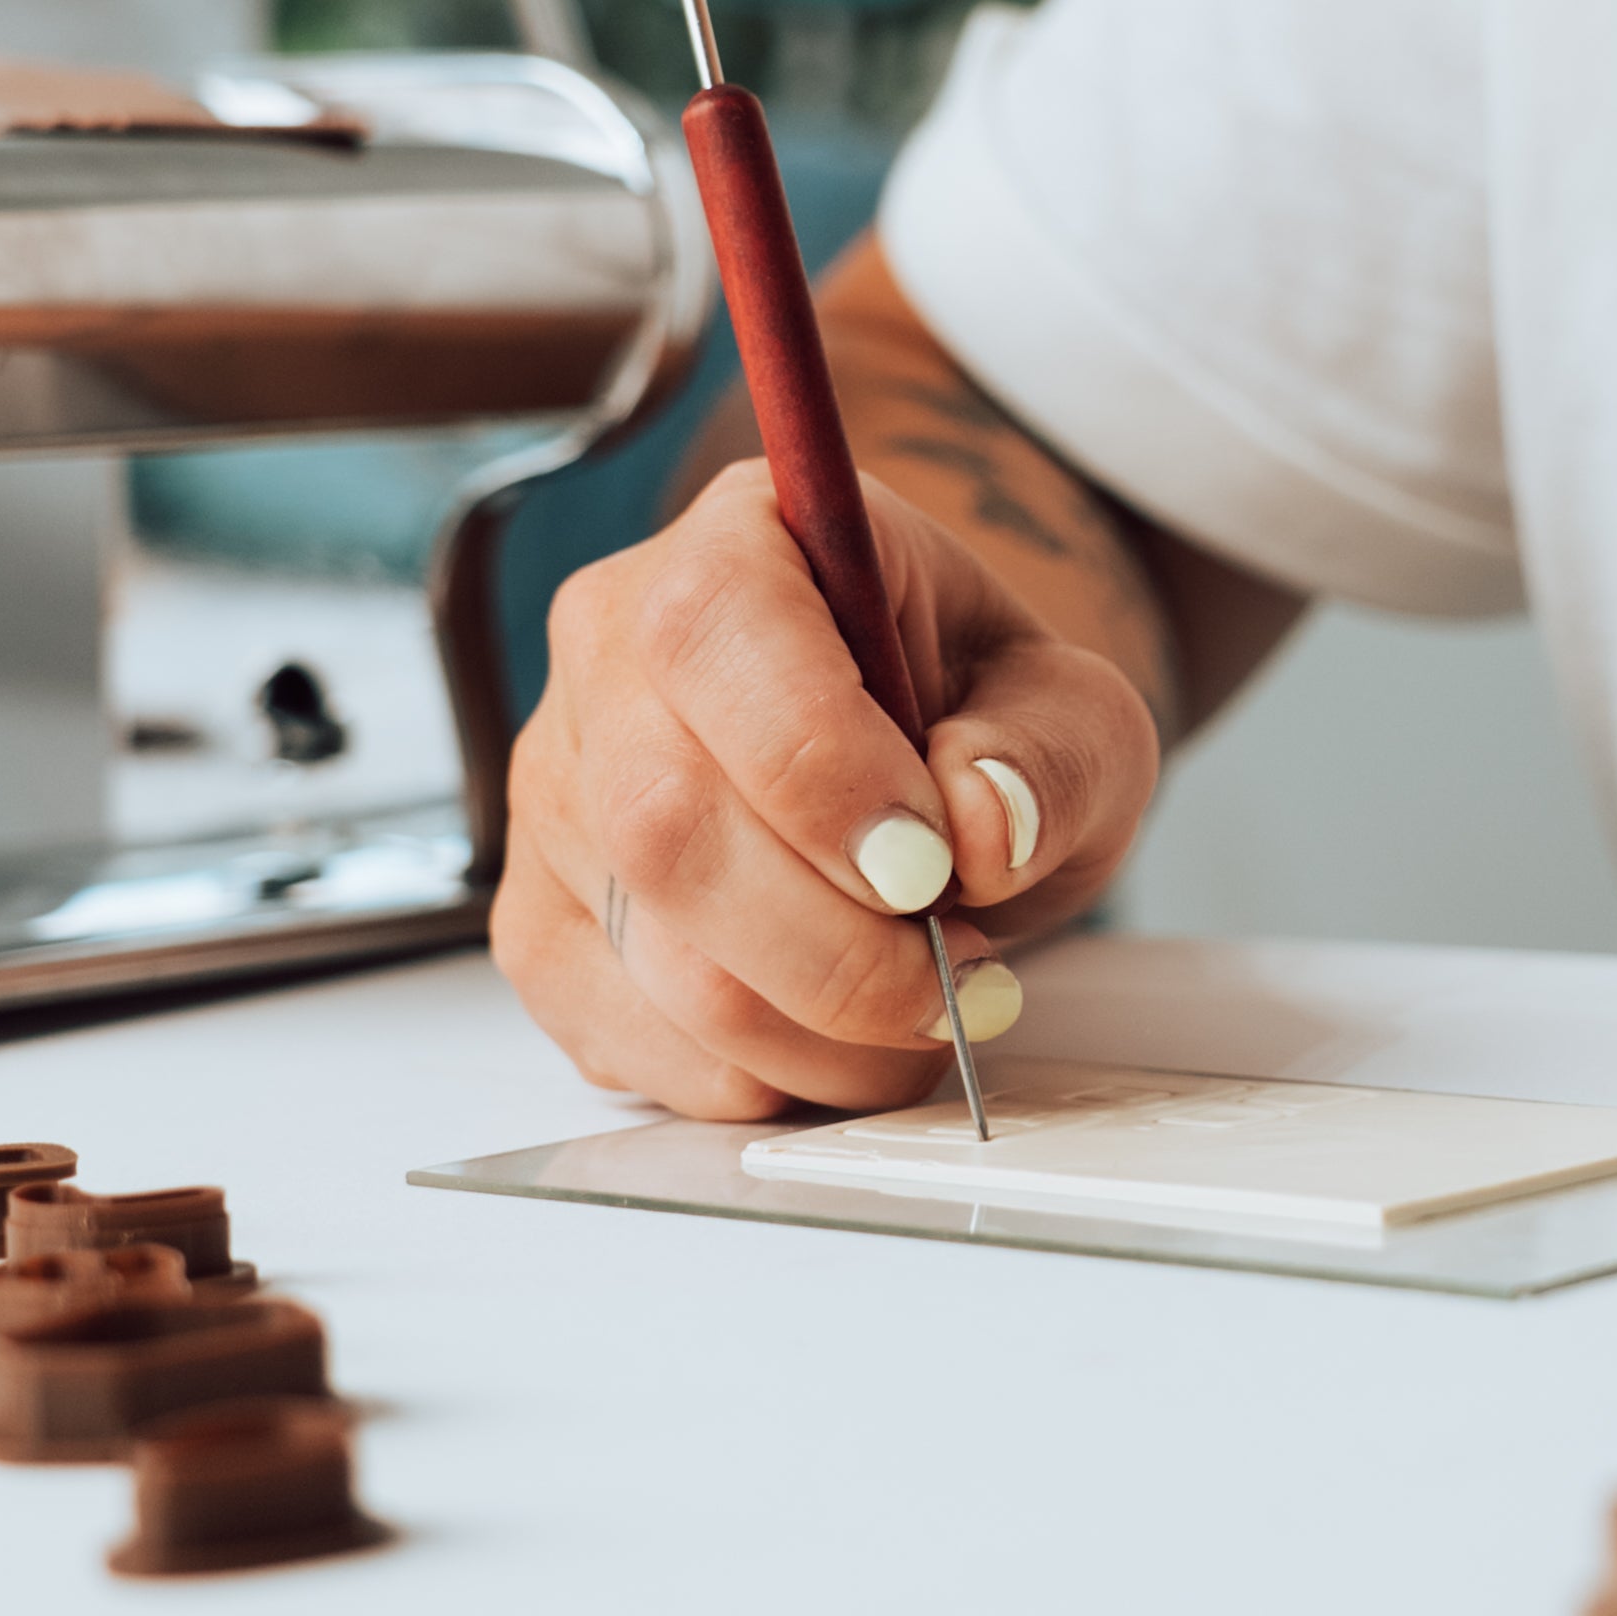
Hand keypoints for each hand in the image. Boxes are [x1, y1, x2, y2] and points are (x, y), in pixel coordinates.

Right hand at [493, 458, 1159, 1119]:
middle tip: (957, 977)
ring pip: (655, 956)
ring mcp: (556, 792)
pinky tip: (837, 1034)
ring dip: (821, 1030)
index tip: (937, 867)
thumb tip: (984, 824)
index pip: (714, 633)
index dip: (822, 771)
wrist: (931, 782)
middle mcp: (608, 649)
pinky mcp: (542, 922)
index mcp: (739, 541)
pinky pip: (631, 1039)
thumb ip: (1050, 754)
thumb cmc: (985, 722)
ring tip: (922, 1008)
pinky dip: (762, 1074)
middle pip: (667, 822)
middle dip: (839, 946)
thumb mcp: (1074, 710)